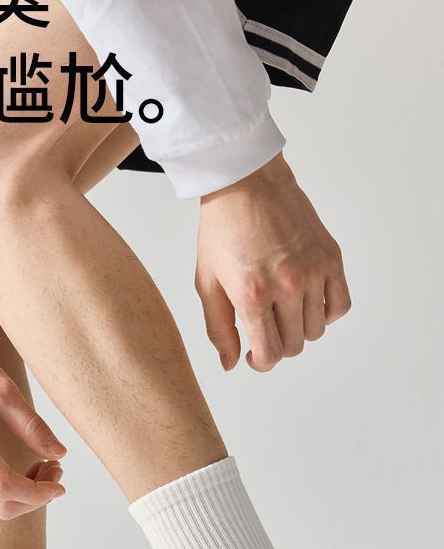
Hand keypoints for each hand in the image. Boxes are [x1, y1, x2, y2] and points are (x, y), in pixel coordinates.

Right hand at [0, 283, 66, 518]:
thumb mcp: (3, 390)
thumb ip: (31, 426)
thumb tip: (59, 453)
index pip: (5, 487)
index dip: (38, 493)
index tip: (61, 484)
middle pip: (0, 505)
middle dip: (36, 496)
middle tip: (57, 469)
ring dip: (24, 494)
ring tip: (47, 465)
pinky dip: (8, 488)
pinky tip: (25, 468)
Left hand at [195, 151, 350, 371]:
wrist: (246, 184)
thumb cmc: (221, 231)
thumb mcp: (207, 283)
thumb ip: (219, 329)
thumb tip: (232, 364)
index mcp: (252, 294)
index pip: (270, 353)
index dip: (261, 362)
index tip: (255, 356)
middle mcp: (287, 285)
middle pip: (295, 345)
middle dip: (278, 345)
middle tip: (265, 330)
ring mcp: (313, 270)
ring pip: (317, 329)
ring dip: (300, 329)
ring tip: (282, 312)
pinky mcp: (330, 257)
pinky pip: (340, 305)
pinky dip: (326, 312)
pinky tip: (306, 303)